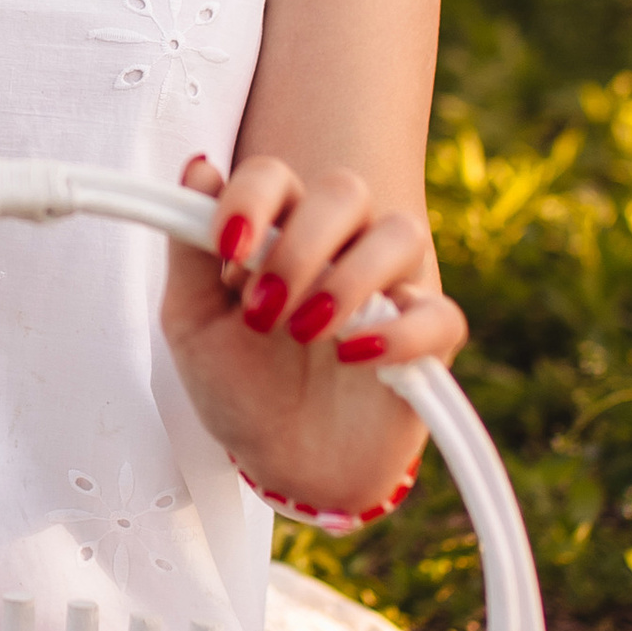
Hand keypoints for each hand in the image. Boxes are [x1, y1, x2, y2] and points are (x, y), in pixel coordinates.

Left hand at [161, 153, 466, 516]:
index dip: (251, 198)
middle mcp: (340, 246)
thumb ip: (191, 250)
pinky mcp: (429, 340)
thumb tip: (198, 166)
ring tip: (305, 332)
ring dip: (349, 277)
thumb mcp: (195, 322)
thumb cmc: (239, 384)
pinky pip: (439, 315)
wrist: (283, 463)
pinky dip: (402, 333)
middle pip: (344, 191)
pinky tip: (356, 358)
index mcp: (280, 230)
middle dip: (299, 244)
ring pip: (400, 234)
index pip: (275, 176)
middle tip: (263, 308)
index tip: (227, 246)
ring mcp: (390, 288)